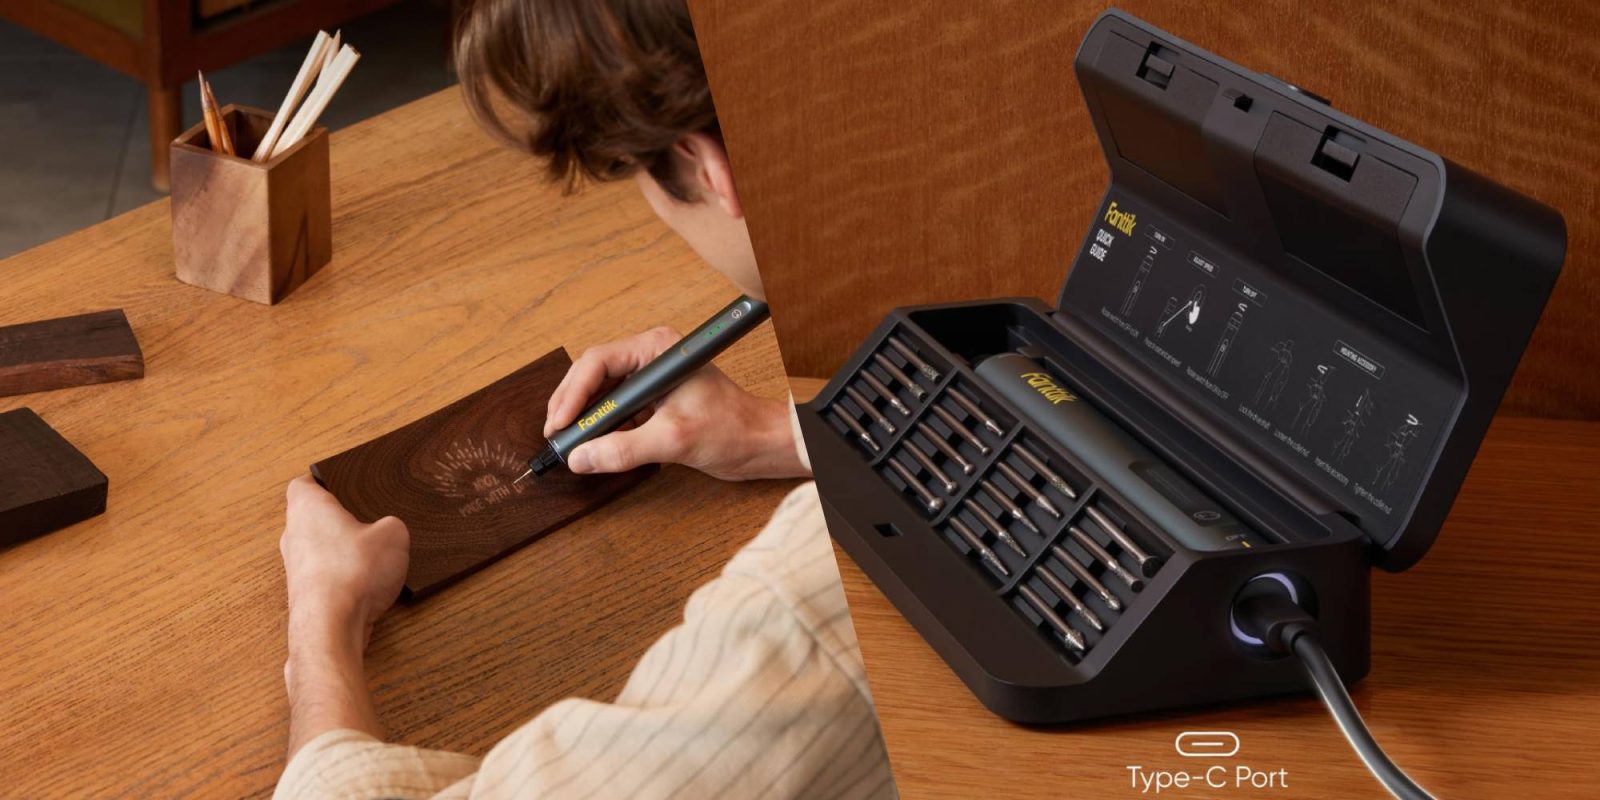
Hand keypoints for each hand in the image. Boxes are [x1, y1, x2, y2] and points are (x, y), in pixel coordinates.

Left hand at [278, 475, 406, 755]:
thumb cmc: (352, 572)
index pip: (305, 483)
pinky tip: (365, 585)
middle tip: (364, 520)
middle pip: (310, 518)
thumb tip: (388, 531)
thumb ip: (392, 525)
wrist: (332, 625)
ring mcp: (294, 567)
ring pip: (316, 549)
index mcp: (308, 507)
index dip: (324, 481)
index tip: (341, 483)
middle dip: (336, 519)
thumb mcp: (394, 534)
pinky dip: (341, 577)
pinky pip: (323, 577)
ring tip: (370, 557)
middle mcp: (293, 535)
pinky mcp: (303, 594)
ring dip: (339, 551)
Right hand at [544, 326, 806, 480]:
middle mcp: (651, 358)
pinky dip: (601, 428)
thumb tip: (582, 458)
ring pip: (602, 394)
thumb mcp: (674, 440)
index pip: (598, 362)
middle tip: (556, 435)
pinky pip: (616, 411)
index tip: (560, 424)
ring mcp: (651, 379)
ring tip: (568, 443)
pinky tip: (590, 447)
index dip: (573, 393)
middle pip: (593, 375)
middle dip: (572, 405)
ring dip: (584, 418)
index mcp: (657, 349)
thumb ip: (624, 448)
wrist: (761, 443)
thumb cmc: (733, 429)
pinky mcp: (653, 401)